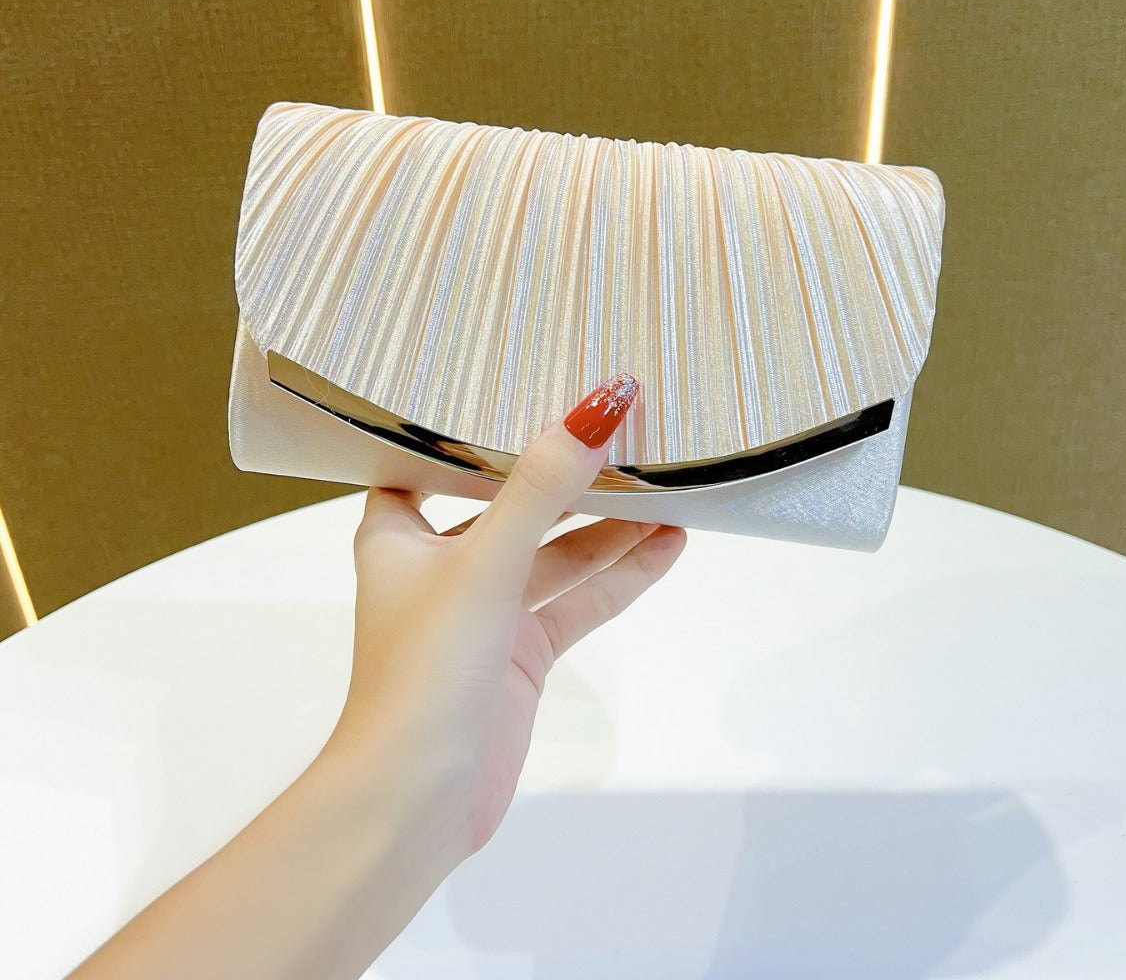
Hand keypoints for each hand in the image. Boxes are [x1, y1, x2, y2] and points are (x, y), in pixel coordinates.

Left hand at [325, 370, 688, 868]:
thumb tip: (593, 410)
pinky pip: (576, 601)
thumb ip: (541, 487)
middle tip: (623, 432)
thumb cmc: (421, 678)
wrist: (418, 799)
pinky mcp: (519, 653)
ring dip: (608, 526)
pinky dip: (618, 576)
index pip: (437, 459)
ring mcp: (484, 611)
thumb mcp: (484, 563)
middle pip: (512, 503)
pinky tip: (664, 549)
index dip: (481, 427)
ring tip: (667, 487)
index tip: (532, 385)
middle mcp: (439, 566)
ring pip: (554, 553)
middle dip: (567, 473)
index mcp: (399, 533)